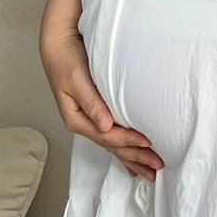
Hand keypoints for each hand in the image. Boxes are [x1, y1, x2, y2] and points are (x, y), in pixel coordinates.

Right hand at [40, 22, 165, 181]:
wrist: (59, 45)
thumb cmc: (67, 59)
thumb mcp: (77, 80)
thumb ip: (92, 103)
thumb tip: (105, 125)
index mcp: (77, 118)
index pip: (107, 136)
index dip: (128, 141)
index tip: (148, 144)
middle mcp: (83, 123)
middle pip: (112, 146)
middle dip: (135, 157)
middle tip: (157, 168)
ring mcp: (89, 120)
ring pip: (113, 144)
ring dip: (131, 157)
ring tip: (149, 172)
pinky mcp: (95, 114)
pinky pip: (112, 136)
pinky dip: (124, 148)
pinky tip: (131, 161)